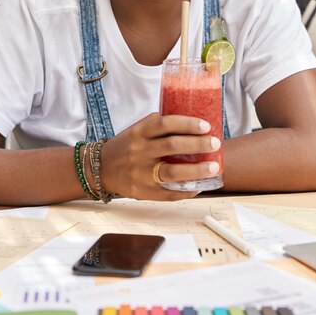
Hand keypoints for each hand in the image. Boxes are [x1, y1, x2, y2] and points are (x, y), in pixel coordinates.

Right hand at [100, 112, 220, 200]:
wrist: (100, 169)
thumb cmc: (124, 146)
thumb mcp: (135, 129)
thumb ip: (156, 124)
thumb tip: (185, 120)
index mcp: (138, 133)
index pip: (165, 124)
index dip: (187, 124)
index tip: (205, 126)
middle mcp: (140, 152)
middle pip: (172, 146)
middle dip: (198, 145)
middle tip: (215, 143)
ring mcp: (142, 174)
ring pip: (173, 172)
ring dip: (197, 170)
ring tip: (214, 167)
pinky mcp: (144, 192)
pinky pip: (169, 194)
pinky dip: (187, 191)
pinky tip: (200, 186)